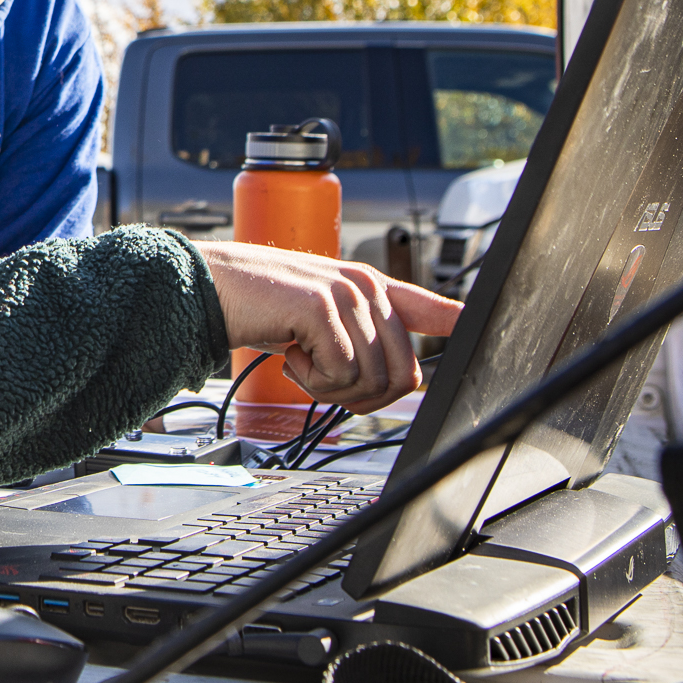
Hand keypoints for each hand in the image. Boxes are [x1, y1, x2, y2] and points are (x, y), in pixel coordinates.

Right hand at [192, 241, 461, 414]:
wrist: (212, 291)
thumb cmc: (262, 309)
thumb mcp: (318, 319)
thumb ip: (359, 335)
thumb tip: (399, 375)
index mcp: (369, 286)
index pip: (428, 305)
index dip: (454, 319)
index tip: (471, 323)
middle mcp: (366, 287)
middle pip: (402, 374)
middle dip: (363, 395)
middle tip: (323, 379)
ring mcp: (347, 294)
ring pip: (371, 380)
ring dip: (331, 389)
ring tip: (302, 361)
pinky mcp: (323, 307)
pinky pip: (341, 374)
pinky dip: (311, 380)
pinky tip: (291, 354)